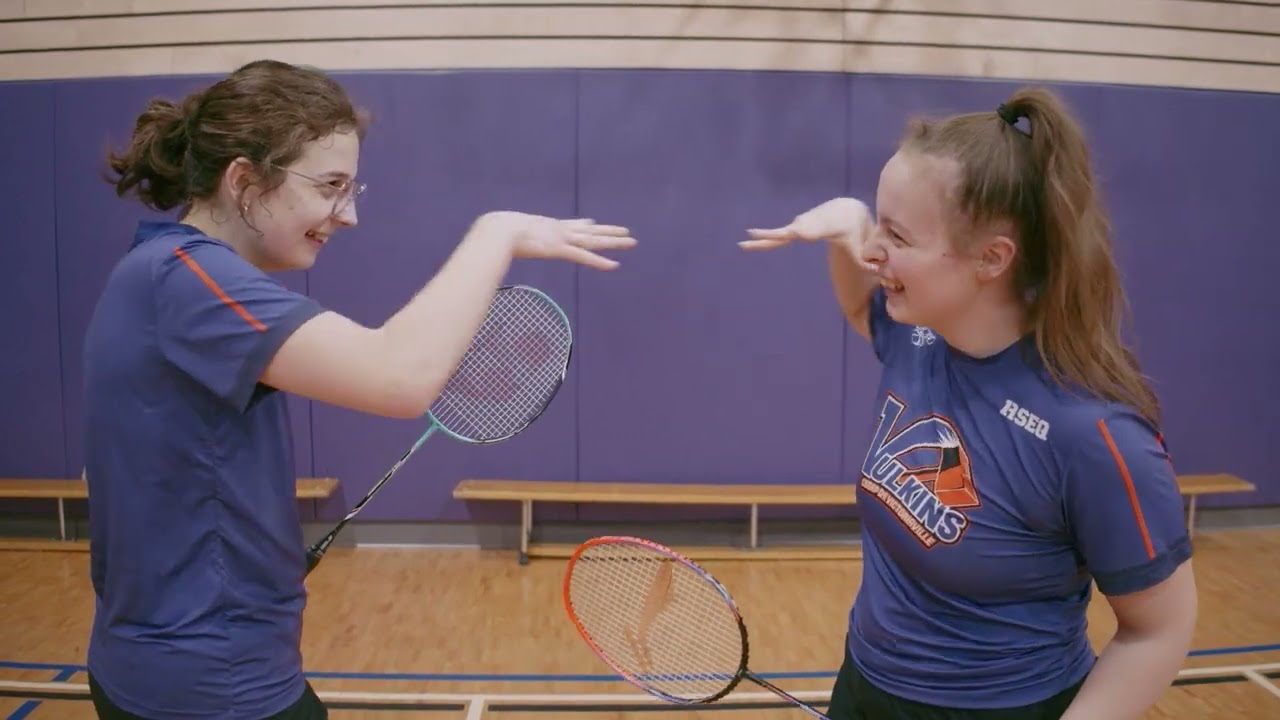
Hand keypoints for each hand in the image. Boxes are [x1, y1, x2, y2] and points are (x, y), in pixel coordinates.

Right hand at [485, 212, 636, 270]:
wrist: (497, 230)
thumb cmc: (495, 233)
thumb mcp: (506, 233)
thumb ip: (508, 237)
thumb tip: (494, 238)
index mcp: (547, 225)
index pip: (570, 225)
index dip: (584, 224)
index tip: (593, 222)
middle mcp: (559, 230)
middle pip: (590, 231)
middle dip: (609, 232)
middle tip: (626, 232)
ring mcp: (561, 239)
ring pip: (593, 241)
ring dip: (614, 243)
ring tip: (632, 242)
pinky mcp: (559, 249)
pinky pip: (584, 257)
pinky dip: (599, 262)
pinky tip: (614, 265)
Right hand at [740, 197, 875, 268]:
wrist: (847, 209)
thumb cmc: (853, 228)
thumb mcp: (859, 244)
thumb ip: (865, 259)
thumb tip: (877, 271)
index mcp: (815, 230)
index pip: (798, 233)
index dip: (788, 233)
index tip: (780, 233)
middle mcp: (803, 226)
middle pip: (780, 234)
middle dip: (763, 238)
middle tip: (743, 243)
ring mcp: (799, 225)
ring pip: (779, 234)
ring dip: (763, 238)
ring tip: (743, 244)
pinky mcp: (798, 227)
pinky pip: (783, 234)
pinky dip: (772, 238)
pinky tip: (766, 239)